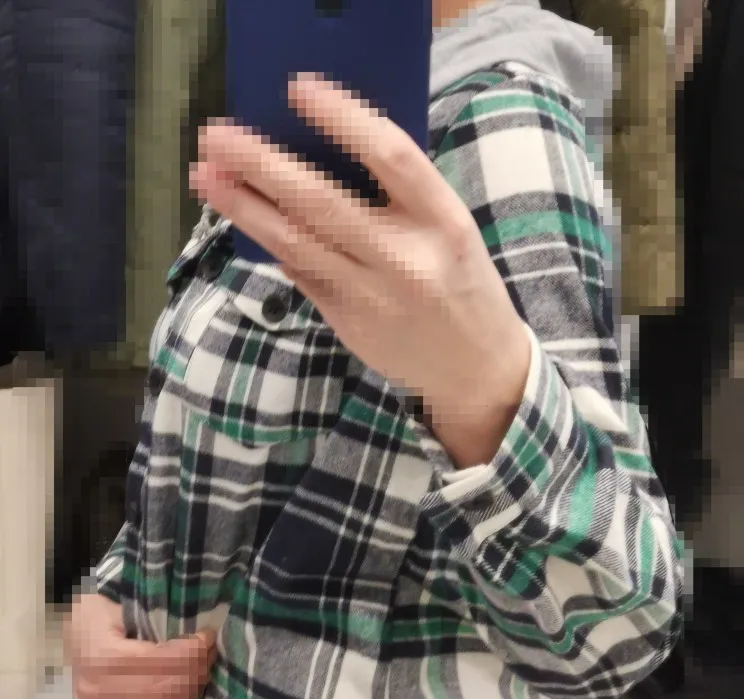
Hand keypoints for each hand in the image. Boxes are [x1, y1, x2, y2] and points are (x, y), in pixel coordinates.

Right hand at [64, 593, 217, 698]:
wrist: (69, 633)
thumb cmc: (98, 615)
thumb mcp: (121, 606)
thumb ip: (156, 619)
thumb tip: (198, 629)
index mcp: (99, 656)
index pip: (158, 661)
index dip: (190, 652)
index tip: (207, 637)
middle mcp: (96, 691)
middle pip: (162, 690)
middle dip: (195, 671)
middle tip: (210, 654)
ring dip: (190, 692)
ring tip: (204, 670)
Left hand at [190, 74, 529, 462]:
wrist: (474, 367)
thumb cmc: (461, 283)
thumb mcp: (449, 227)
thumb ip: (401, 195)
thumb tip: (322, 154)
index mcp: (444, 222)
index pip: (391, 157)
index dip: (343, 119)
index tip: (297, 89)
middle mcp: (406, 259)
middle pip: (322, 202)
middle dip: (262, 165)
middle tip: (217, 136)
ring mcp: (372, 296)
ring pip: (296, 243)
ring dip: (244, 207)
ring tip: (206, 176)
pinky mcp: (347, 323)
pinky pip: (299, 274)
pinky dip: (272, 244)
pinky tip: (243, 218)